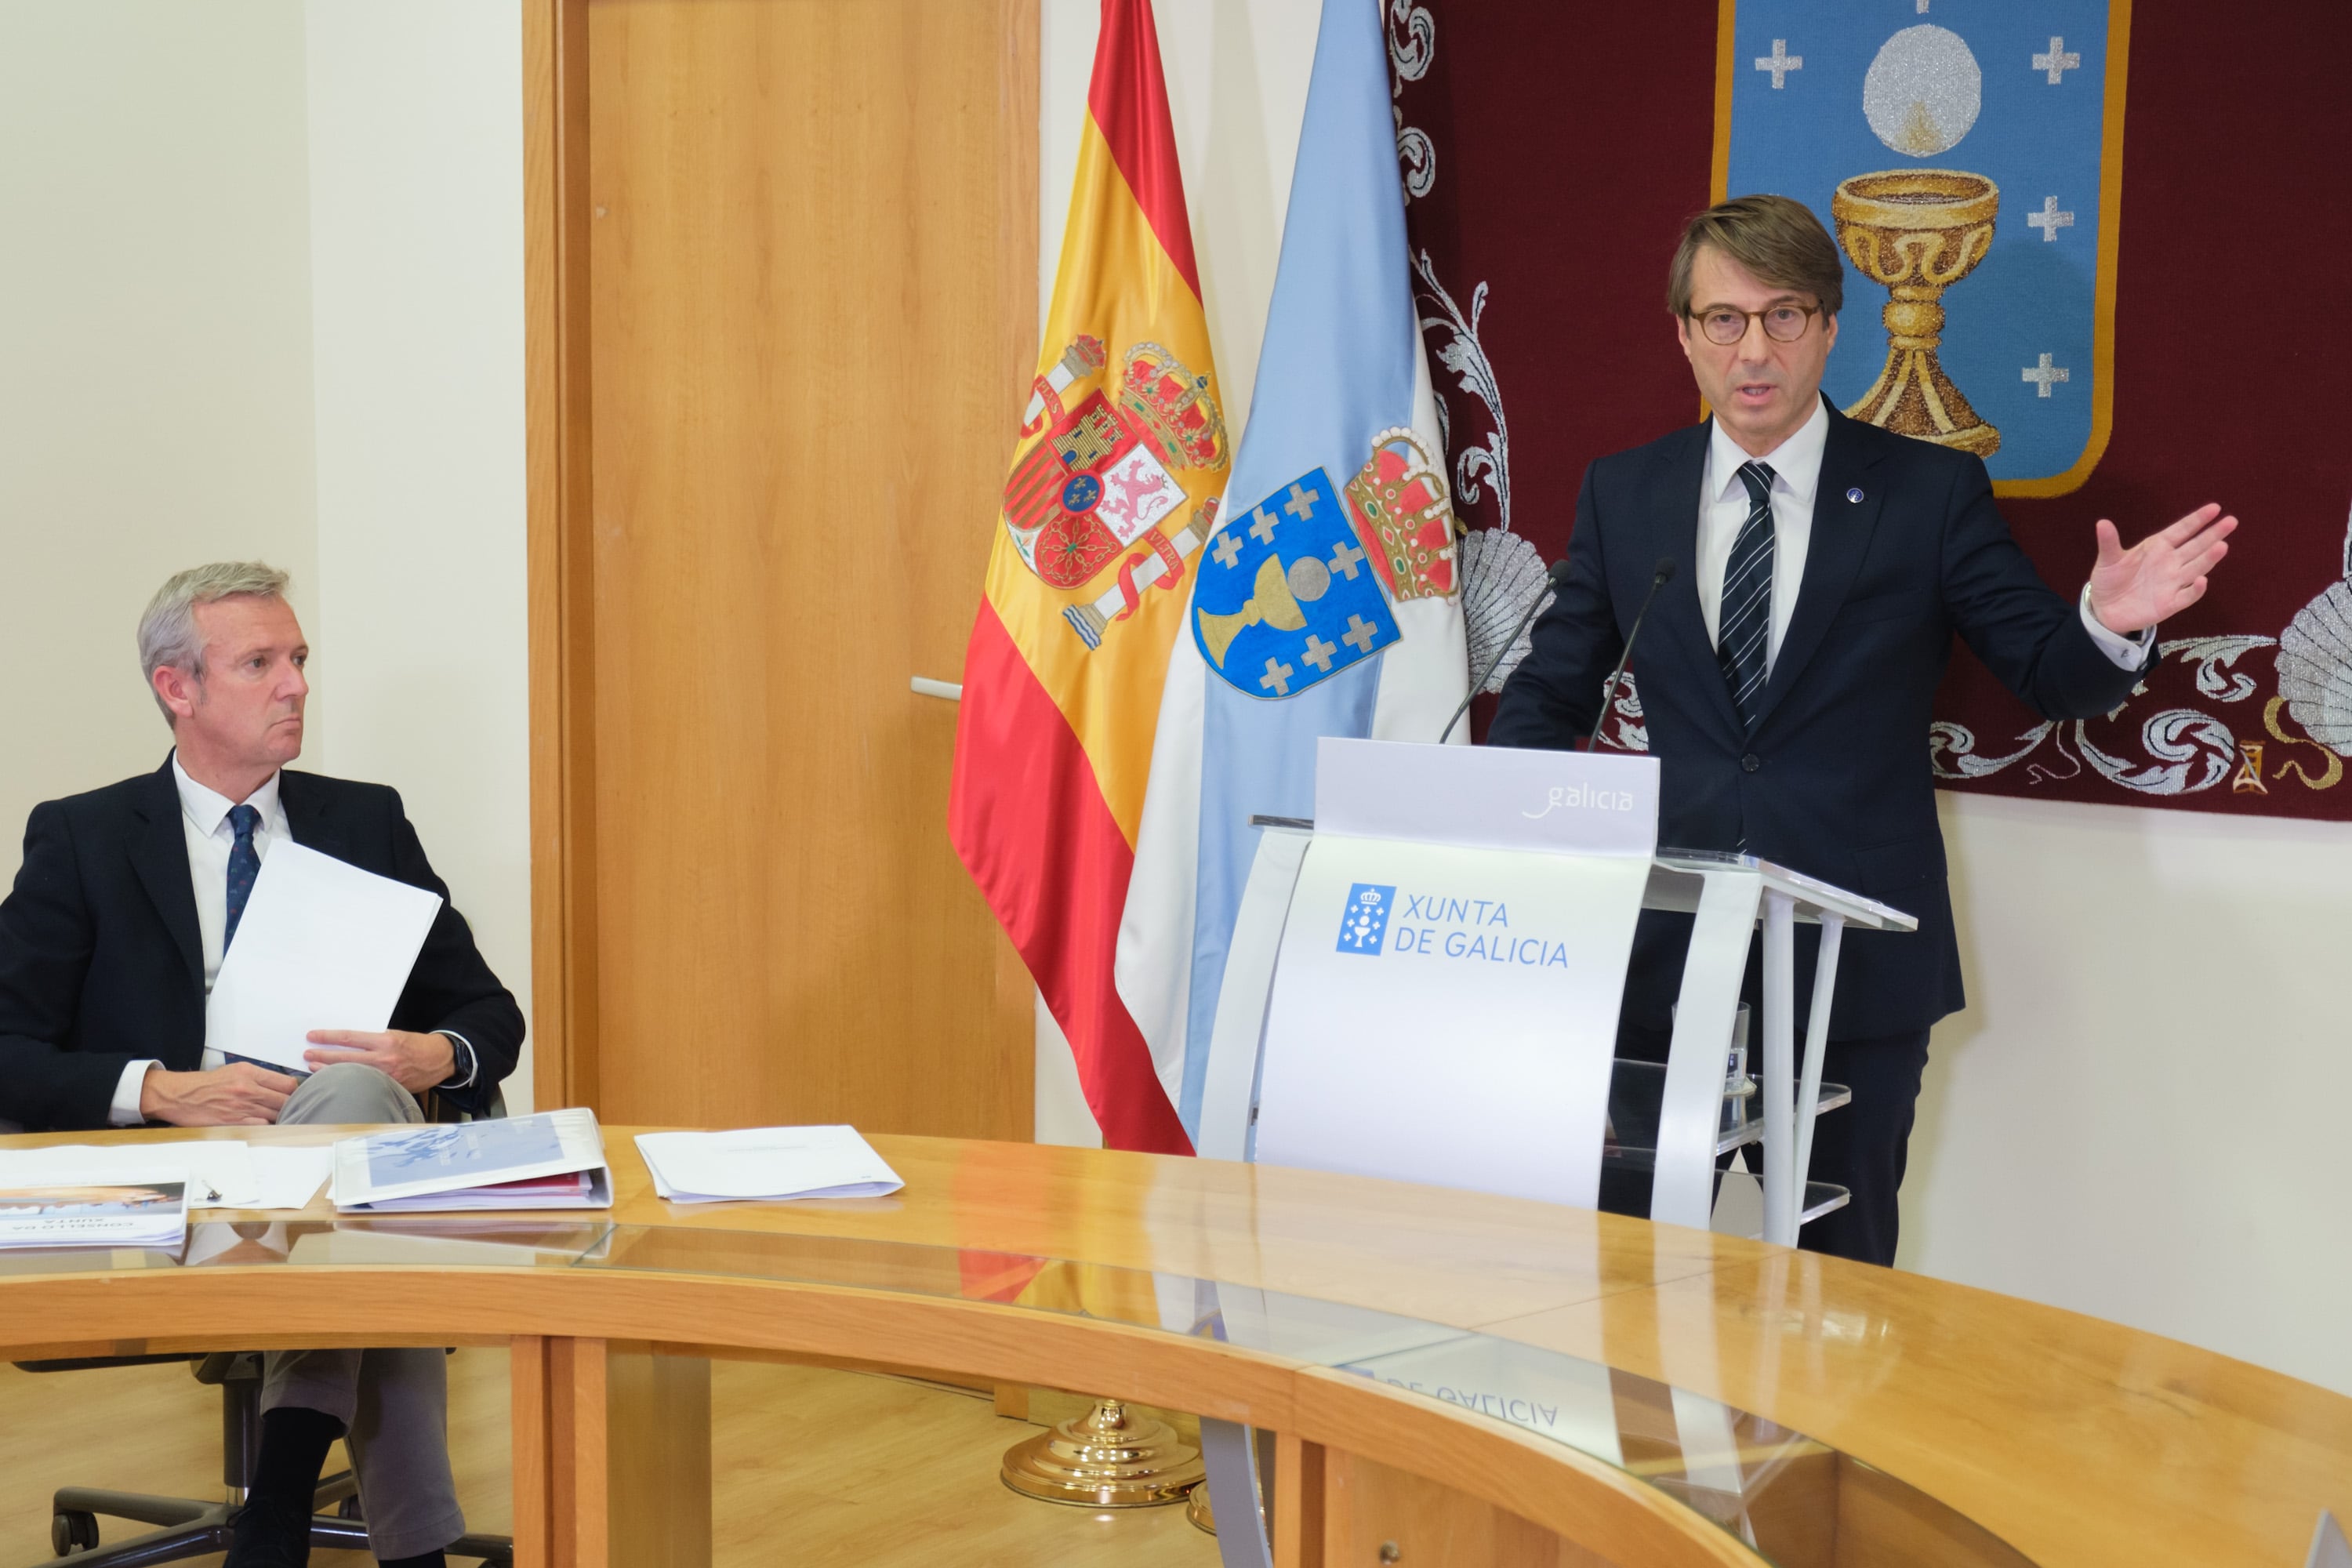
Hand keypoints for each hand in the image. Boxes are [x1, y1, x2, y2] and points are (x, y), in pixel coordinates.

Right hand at [139, 1062, 298, 1125]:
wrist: (180, 1096)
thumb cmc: (206, 1084)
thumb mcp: (234, 1070)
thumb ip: (258, 1077)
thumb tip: (280, 1085)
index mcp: (249, 1072)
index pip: (286, 1083)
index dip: (295, 1090)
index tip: (297, 1094)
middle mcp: (247, 1088)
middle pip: (285, 1100)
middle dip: (291, 1105)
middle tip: (294, 1107)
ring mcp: (241, 1106)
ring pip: (276, 1114)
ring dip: (281, 1116)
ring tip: (281, 1117)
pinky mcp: (234, 1121)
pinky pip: (262, 1125)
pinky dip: (267, 1125)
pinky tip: (267, 1124)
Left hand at [303, 1029, 455, 1093]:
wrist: (440, 1059)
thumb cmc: (417, 1045)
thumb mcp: (395, 1035)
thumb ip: (373, 1040)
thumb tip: (348, 1042)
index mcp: (385, 1040)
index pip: (349, 1038)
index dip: (328, 1037)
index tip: (313, 1036)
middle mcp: (384, 1058)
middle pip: (345, 1057)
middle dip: (322, 1056)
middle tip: (307, 1054)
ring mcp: (386, 1075)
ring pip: (350, 1072)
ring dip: (329, 1070)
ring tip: (314, 1068)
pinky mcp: (389, 1087)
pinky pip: (363, 1084)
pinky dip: (347, 1082)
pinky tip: (336, 1081)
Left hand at [2087, 503, 2236, 634]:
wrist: (2104, 609)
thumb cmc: (2110, 580)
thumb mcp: (2108, 559)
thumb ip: (2109, 542)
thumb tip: (2102, 523)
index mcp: (2157, 547)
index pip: (2181, 530)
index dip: (2197, 520)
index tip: (2215, 508)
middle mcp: (2170, 562)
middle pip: (2196, 546)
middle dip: (2213, 534)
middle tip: (2231, 521)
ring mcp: (2172, 583)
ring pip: (2196, 568)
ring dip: (2209, 558)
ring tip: (2222, 546)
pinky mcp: (2169, 604)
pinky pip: (2187, 596)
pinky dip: (2195, 590)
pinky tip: (2202, 580)